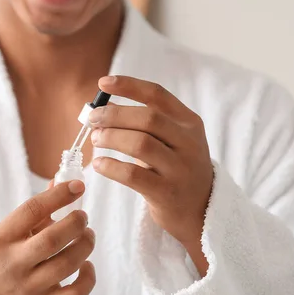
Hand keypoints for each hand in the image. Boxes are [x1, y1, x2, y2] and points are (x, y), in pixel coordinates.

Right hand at [0, 181, 95, 294]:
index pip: (32, 210)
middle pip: (52, 239)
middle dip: (76, 223)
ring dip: (85, 245)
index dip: (58, 195)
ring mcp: (29, 288)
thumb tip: (62, 180)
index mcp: (2, 238)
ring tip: (87, 235)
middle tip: (83, 217)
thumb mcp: (7, 233)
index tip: (78, 185)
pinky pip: (75, 294)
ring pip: (67, 264)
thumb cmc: (1, 259)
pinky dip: (88, 277)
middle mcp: (14, 263)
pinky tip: (86, 264)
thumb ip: (35, 210)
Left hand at [89, 76, 213, 273]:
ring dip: (111, 138)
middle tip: (93, 120)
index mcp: (189, 123)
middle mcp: (189, 143)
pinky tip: (99, 164)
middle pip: (147, 118)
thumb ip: (146, 124)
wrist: (201, 211)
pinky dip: (111, 166)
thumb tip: (104, 106)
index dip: (129, 86)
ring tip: (96, 140)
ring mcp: (180, 169)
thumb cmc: (176, 169)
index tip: (104, 83)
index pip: (158, 95)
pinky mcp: (167, 194)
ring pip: (140, 144)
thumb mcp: (173, 141)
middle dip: (114, 115)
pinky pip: (133, 175)